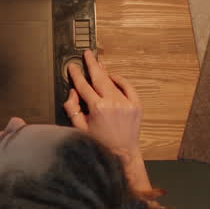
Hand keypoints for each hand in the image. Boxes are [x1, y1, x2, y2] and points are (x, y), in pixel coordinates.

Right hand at [64, 50, 153, 195]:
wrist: (122, 154)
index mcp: (97, 108)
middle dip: (92, 64)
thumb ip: (73, 108)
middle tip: (87, 54)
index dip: (77, 75)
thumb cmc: (99, 144)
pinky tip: (113, 77)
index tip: (72, 67)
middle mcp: (113, 102)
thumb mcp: (80, 129)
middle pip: (99, 77)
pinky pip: (127, 87)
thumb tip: (73, 92)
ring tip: (99, 62)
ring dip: (105, 71)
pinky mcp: (136, 105)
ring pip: (113, 81)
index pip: (83, 86)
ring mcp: (126, 103)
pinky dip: (120, 80)